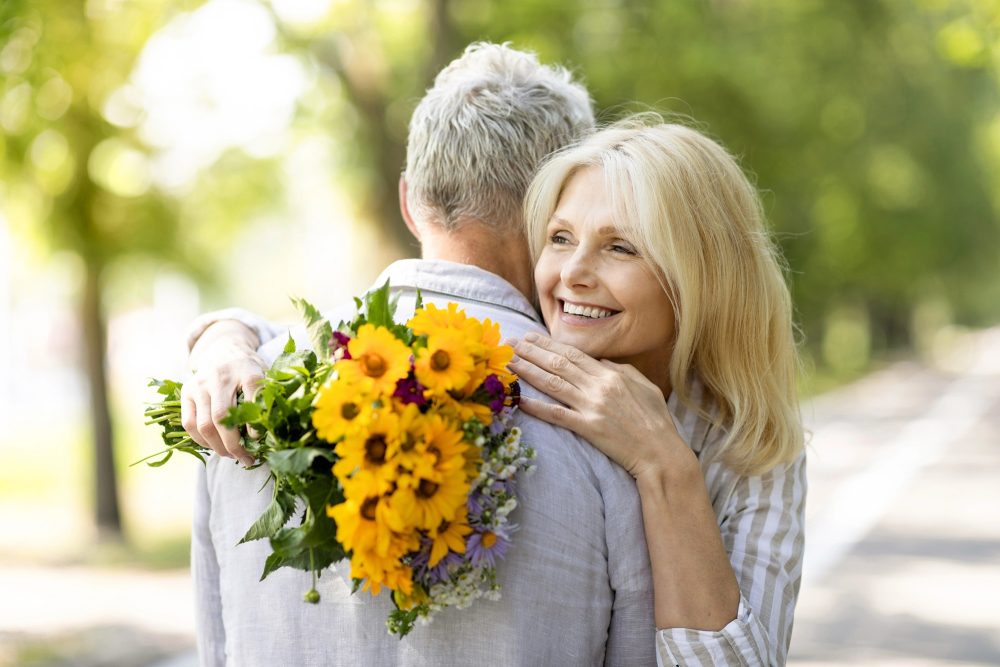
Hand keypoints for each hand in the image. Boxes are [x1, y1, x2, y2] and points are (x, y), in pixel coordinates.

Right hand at [181, 320, 262, 465]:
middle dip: (234, 445)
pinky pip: (189, 423)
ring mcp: (201, 384)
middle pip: (223, 418)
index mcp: (247, 370)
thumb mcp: (266, 375)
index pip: (252, 400)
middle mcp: (221, 377)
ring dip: (218, 447)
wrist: (224, 348)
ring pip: (204, 424)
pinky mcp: (187, 392)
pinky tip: (214, 446)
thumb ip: (269, 398)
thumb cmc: (249, 369)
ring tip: (231, 456)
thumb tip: (275, 430)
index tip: (259, 439)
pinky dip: (201, 440)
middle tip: (246, 458)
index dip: (255, 426)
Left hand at [509, 332, 691, 479]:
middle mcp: (599, 386)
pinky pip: (557, 414)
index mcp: (612, 375)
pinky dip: (537, 406)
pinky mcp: (588, 428)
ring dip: (528, 371)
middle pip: (558, 363)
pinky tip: (520, 399)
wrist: (661, 452)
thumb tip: (600, 362)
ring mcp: (592, 407)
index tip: (531, 336)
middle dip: (532, 351)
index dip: (549, 344)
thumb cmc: (656, 420)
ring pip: (553, 383)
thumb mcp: (644, 385)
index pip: (574, 354)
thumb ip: (620, 371)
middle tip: (511, 343)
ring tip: (509, 363)